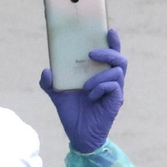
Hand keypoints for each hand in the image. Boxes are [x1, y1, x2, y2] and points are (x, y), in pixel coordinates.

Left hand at [39, 28, 126, 153]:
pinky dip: (101, 88)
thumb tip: (46, 71)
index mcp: (100, 75)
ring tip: (85, 87)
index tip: (109, 31)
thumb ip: (50, 83)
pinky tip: (91, 97)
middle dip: (108, 53)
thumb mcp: (58, 95)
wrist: (78, 136)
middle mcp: (111, 81)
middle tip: (91, 53)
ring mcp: (115, 91)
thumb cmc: (73, 113)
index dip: (113, 42)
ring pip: (117, 72)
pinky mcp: (116, 101)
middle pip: (120, 59)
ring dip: (99, 76)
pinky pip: (114, 87)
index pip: (111, 55)